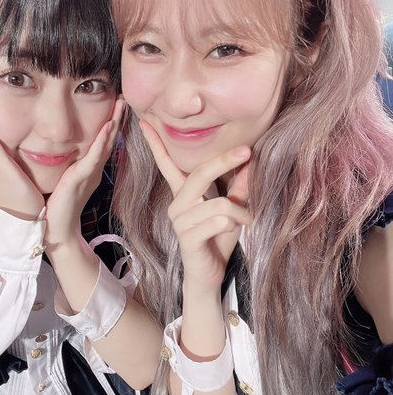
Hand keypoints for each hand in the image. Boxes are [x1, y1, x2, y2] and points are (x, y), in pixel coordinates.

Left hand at [43, 98, 124, 253]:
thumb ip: (68, 166)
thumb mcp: (64, 180)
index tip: (115, 105)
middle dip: (117, 118)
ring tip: (121, 104)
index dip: (111, 123)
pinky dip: (102, 140)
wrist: (57, 228)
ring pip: (106, 144)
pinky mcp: (83, 177)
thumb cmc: (58, 206)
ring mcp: (90, 173)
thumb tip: (64, 151)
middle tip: (124, 98)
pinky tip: (108, 126)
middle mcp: (94, 169)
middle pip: (109, 139)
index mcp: (90, 169)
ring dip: (114, 123)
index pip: (103, 142)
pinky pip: (95, 156)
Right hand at [140, 121, 250, 293]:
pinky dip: (235, 224)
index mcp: (183, 194)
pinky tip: (234, 231)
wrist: (210, 274)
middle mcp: (176, 204)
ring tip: (247, 220)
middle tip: (247, 151)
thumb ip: (238, 187)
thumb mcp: (233, 209)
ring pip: (219, 202)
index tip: (145, 120)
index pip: (166, 164)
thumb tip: (250, 161)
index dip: (155, 142)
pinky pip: (218, 220)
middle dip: (226, 160)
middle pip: (200, 173)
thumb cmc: (218, 239)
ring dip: (242, 211)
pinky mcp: (187, 238)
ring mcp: (179, 221)